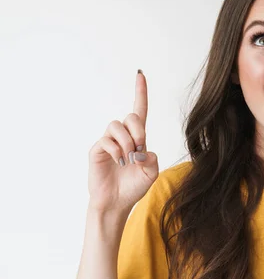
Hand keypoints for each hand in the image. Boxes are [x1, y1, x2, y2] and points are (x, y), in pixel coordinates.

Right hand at [87, 70, 158, 213]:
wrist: (117, 203)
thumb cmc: (134, 187)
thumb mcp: (151, 172)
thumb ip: (152, 158)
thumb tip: (141, 149)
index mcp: (138, 138)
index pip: (139, 110)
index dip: (140, 92)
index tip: (140, 75)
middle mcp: (123, 136)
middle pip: (130, 116)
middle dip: (139, 130)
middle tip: (140, 147)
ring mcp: (109, 142)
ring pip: (117, 126)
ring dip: (127, 141)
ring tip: (128, 158)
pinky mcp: (97, 150)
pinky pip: (106, 140)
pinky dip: (116, 150)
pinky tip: (119, 161)